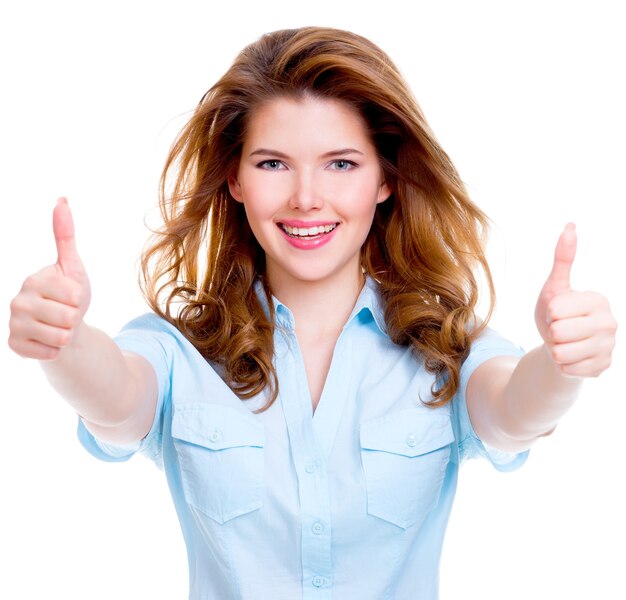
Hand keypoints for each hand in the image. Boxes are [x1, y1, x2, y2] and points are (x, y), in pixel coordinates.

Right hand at [8, 198, 91, 359]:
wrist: (63, 327)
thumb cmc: (70, 296)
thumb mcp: (73, 267)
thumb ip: (65, 236)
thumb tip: (61, 200)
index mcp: (33, 280)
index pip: (73, 295)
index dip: (80, 300)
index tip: (71, 297)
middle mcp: (17, 301)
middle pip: (67, 318)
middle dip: (75, 319)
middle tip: (67, 316)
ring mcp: (13, 324)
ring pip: (60, 338)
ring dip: (67, 336)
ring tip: (59, 328)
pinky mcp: (14, 345)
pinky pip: (50, 353)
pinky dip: (57, 350)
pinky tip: (49, 341)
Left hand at [535, 223, 616, 376]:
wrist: (561, 347)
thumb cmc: (556, 314)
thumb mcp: (555, 287)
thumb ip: (563, 260)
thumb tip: (570, 226)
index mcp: (598, 300)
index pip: (555, 310)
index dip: (549, 313)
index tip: (557, 313)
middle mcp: (610, 323)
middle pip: (558, 332)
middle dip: (551, 332)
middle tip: (560, 330)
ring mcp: (610, 348)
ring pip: (561, 353)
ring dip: (555, 350)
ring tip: (564, 343)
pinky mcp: (602, 368)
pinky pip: (567, 369)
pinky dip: (562, 366)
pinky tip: (570, 358)